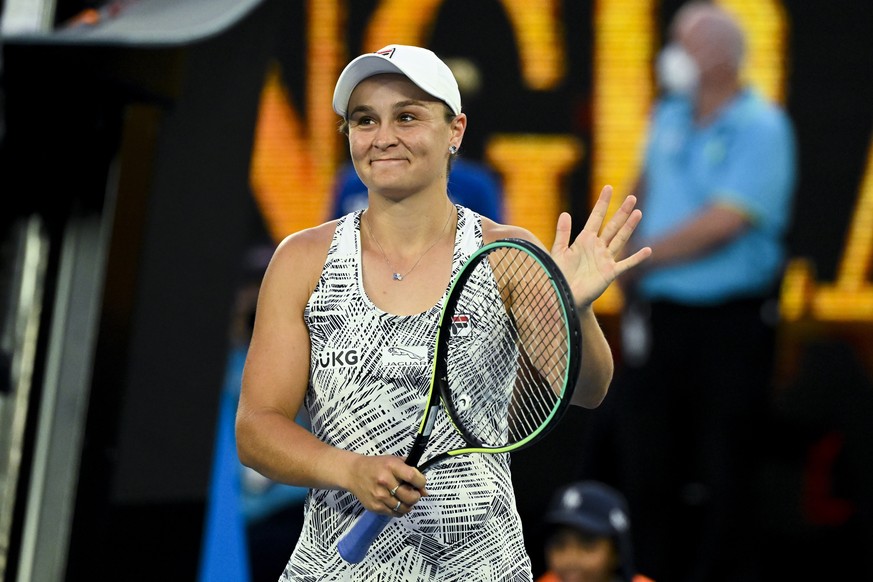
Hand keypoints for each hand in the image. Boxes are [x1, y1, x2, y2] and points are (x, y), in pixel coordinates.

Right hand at [346, 454, 427, 515]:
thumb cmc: (377, 466)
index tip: (420, 483)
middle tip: (413, 493)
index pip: (413, 477)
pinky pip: (394, 514)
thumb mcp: (394, 461)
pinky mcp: (375, 507)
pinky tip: (396, 502)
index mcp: (391, 466)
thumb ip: (411, 471)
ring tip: (404, 498)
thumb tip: (424, 490)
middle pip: (410, 497)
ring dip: (408, 505)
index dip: (421, 482)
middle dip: (416, 496)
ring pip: (404, 508)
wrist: (354, 473)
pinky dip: (399, 510)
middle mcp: (385, 481)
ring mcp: (379, 496)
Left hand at [551, 185, 651, 306]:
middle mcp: (598, 247)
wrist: (564, 295)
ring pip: (620, 239)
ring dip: (629, 227)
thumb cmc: (560, 274)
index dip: (602, 203)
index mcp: (585, 240)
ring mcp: (605, 259)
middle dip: (621, 212)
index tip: (608, 188)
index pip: (596, 217)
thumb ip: (562, 233)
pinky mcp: (610, 273)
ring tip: (638, 213)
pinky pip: (625, 264)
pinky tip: (647, 250)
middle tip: (632, 197)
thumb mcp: (559, 252)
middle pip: (612, 225)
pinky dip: (636, 258)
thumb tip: (565, 213)